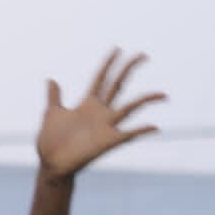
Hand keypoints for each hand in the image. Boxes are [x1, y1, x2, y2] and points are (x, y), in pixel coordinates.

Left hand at [37, 50, 164, 180]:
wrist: (51, 165)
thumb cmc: (51, 141)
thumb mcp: (52, 113)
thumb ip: (54, 97)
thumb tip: (51, 79)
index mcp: (86, 104)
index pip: (100, 78)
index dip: (108, 64)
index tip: (117, 49)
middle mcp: (100, 112)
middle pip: (117, 85)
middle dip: (128, 69)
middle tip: (143, 55)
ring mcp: (106, 126)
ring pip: (130, 108)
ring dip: (146, 100)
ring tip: (164, 94)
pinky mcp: (108, 141)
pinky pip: (129, 135)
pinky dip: (141, 131)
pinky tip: (155, 127)